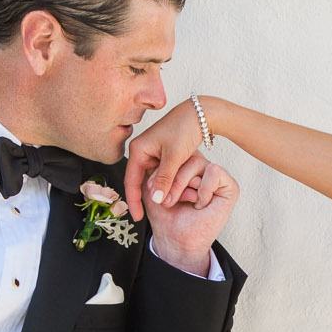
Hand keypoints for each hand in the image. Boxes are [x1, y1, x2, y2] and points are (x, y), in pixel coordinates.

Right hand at [123, 99, 208, 220]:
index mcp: (138, 150)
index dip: (134, 201)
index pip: (131, 181)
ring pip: (153, 179)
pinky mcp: (162, 154)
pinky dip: (167, 184)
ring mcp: (152, 153)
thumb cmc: (185, 130)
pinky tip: (173, 195)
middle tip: (154, 215)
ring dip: (161, 191)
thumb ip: (164, 179)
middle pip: (140, 182)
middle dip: (149, 198)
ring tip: (168, 207)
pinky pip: (161, 174)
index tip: (138, 217)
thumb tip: (155, 200)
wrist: (200, 114)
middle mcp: (142, 151)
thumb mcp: (174, 157)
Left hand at [142, 154, 238, 275]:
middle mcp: (202, 169)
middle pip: (185, 156)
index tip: (156, 193)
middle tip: (167, 201)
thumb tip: (162, 154)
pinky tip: (200, 204)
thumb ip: (156, 168)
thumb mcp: (152, 188)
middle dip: (172, 180)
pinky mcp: (230, 187)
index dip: (162, 171)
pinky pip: (214, 171)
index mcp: (186, 166)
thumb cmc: (166, 216)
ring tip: (185, 202)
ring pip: (197, 162)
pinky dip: (203, 189)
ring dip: (184, 184)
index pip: (175, 153)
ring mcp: (217, 178)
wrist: (176, 240)